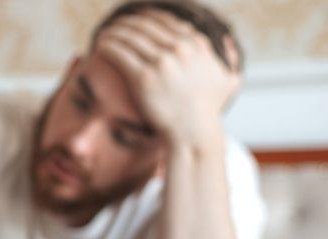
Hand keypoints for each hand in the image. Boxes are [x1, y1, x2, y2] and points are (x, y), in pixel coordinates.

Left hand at [94, 10, 239, 149]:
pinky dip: (107, 45)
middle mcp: (180, 49)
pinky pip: (119, 52)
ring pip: (129, 36)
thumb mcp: (227, 81)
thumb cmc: (208, 111)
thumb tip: (228, 42)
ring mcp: (162, 62)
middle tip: (116, 27)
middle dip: (127, 23)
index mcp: (197, 45)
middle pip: (145, 25)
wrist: (193, 133)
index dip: (147, 18)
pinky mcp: (143, 77)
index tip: (135, 21)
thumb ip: (228, 59)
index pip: (166, 20)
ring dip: (114, 32)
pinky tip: (99, 45)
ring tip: (104, 35)